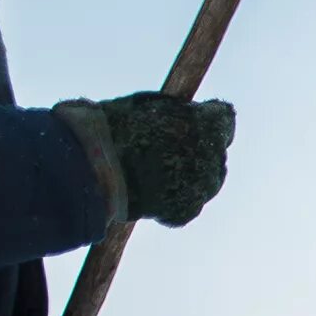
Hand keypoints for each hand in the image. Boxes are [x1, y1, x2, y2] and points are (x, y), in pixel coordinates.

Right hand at [92, 91, 234, 226]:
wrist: (92, 170)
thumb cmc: (111, 128)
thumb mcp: (145, 104)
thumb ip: (173, 108)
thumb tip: (185, 109)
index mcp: (206, 124)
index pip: (223, 118)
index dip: (207, 118)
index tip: (194, 119)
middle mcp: (212, 158)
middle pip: (215, 151)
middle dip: (198, 147)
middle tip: (168, 146)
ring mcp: (202, 188)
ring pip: (206, 180)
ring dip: (189, 174)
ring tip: (156, 170)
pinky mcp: (186, 211)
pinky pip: (188, 202)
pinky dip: (174, 197)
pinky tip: (150, 190)